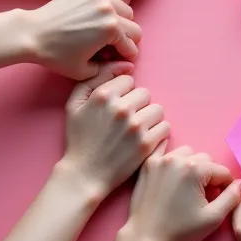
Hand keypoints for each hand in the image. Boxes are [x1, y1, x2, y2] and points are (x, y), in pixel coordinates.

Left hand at [25, 0, 140, 79]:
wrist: (33, 33)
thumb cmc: (56, 53)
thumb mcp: (84, 71)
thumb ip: (109, 70)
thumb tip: (126, 66)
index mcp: (111, 29)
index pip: (132, 45)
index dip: (126, 56)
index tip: (120, 58)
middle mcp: (109, 9)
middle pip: (134, 27)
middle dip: (126, 39)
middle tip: (113, 45)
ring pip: (127, 8)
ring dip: (121, 20)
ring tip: (106, 28)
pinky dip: (112, 1)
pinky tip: (100, 12)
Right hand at [59, 67, 169, 198]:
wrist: (85, 174)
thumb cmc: (80, 139)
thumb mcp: (75, 105)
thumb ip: (95, 79)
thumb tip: (125, 65)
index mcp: (104, 96)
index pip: (129, 80)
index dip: (123, 93)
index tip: (116, 107)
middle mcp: (121, 108)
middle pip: (145, 94)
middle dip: (138, 105)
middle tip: (127, 120)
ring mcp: (136, 127)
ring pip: (158, 109)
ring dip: (150, 118)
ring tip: (137, 130)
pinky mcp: (147, 144)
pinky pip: (165, 128)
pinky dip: (158, 134)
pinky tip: (145, 140)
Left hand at [124, 146, 240, 240]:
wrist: (144, 238)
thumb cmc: (179, 231)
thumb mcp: (212, 218)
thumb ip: (232, 197)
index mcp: (195, 169)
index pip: (222, 171)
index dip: (226, 186)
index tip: (220, 199)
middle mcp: (178, 159)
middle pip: (205, 160)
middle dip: (209, 176)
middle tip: (203, 196)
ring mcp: (161, 160)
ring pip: (187, 154)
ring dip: (192, 166)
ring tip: (188, 186)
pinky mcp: (147, 165)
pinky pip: (164, 150)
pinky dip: (172, 156)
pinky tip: (173, 167)